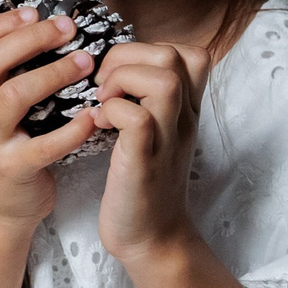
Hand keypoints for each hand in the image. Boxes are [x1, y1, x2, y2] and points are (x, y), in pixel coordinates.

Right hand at [0, 5, 105, 237]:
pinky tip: (95, 113)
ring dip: (54, 73)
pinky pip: (45, 144)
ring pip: (14, 96)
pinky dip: (73, 127)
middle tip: (67, 28)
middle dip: (30, 39)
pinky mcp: (13, 169)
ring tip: (86, 62)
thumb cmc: (2, 149)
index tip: (34, 12)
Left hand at [88, 39, 211, 265]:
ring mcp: (167, 140)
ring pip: (164, 81)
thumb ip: (146, 102)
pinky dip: (112, 112)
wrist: (151, 239)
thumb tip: (115, 70)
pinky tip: (98, 125)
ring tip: (102, 102)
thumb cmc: (142, 184)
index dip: (147, 49)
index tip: (119, 73)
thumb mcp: (154, 134)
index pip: (189, 53)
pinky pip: (137, 119)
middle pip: (173, 56)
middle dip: (126, 57)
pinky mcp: (144, 162)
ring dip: (121, 81)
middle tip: (103, 85)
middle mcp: (183, 120)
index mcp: (185, 110)